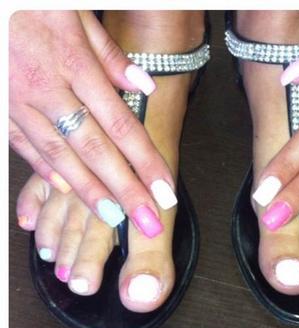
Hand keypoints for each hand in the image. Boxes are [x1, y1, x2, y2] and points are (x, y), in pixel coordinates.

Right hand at [9, 11, 176, 234]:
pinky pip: (24, 145)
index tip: (165, 191)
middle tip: (147, 221)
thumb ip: (111, 56)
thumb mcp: (76, 15)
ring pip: (60, 156)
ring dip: (89, 192)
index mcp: (74, 64)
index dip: (146, 162)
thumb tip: (144, 88)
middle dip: (125, 191)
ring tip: (114, 219)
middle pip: (95, 150)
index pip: (121, 126)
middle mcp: (47, 88)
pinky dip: (46, 171)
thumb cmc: (32, 2)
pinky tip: (66, 192)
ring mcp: (18, 100)